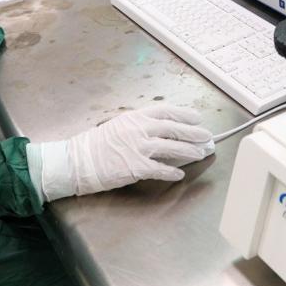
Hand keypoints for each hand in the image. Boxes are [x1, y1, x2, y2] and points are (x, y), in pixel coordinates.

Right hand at [35, 105, 213, 199]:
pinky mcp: (136, 167)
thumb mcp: (119, 126)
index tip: (197, 117)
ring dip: (188, 151)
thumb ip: (140, 126)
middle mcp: (139, 129)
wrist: (79, 160)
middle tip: (207, 137)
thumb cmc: (96, 144)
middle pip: (174, 128)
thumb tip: (162, 130)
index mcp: (135, 117)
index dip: (184, 114)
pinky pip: (160, 169)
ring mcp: (138, 147)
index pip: (166, 111)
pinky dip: (172, 172)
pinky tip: (179, 174)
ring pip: (171, 148)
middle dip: (193, 133)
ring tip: (200, 154)